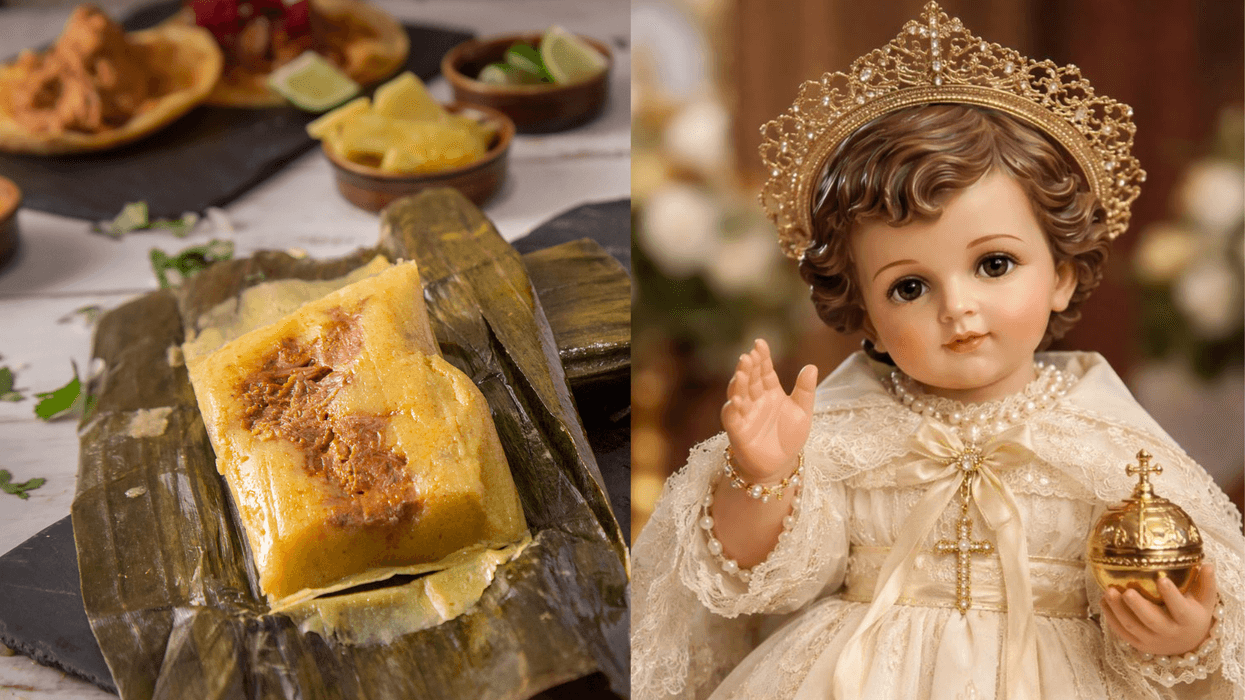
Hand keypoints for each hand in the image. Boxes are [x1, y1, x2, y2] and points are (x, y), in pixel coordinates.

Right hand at [719, 338, 817, 482]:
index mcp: (771, 391)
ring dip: (738, 383)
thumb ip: (805, 390)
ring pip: (738, 394)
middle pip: (750, 379)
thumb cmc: (789, 436)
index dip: (762, 357)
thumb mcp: (803, 412)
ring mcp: (745, 413)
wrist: (780, 464)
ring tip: (741, 373)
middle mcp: (755, 399)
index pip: (765, 370)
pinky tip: (735, 400)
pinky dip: (732, 408)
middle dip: (748, 367)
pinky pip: (732, 417)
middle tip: (748, 355)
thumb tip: (811, 366)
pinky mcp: (737, 430)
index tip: (760, 343)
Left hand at [1101, 563, 1218, 656]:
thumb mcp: (1204, 601)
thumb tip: (1208, 564)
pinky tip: (1103, 601)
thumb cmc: (1194, 615)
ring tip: (1108, 591)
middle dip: (1138, 607)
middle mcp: (1169, 633)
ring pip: (1132, 627)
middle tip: (1127, 591)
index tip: (1162, 579)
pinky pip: (1121, 632)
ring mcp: (1152, 640)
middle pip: (1152, 621)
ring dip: (1118, 610)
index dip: (1171, 596)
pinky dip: (1111, 617)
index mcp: (1187, 621)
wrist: (1187, 644)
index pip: (1180, 609)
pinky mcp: (1138, 644)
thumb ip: (1206, 583)